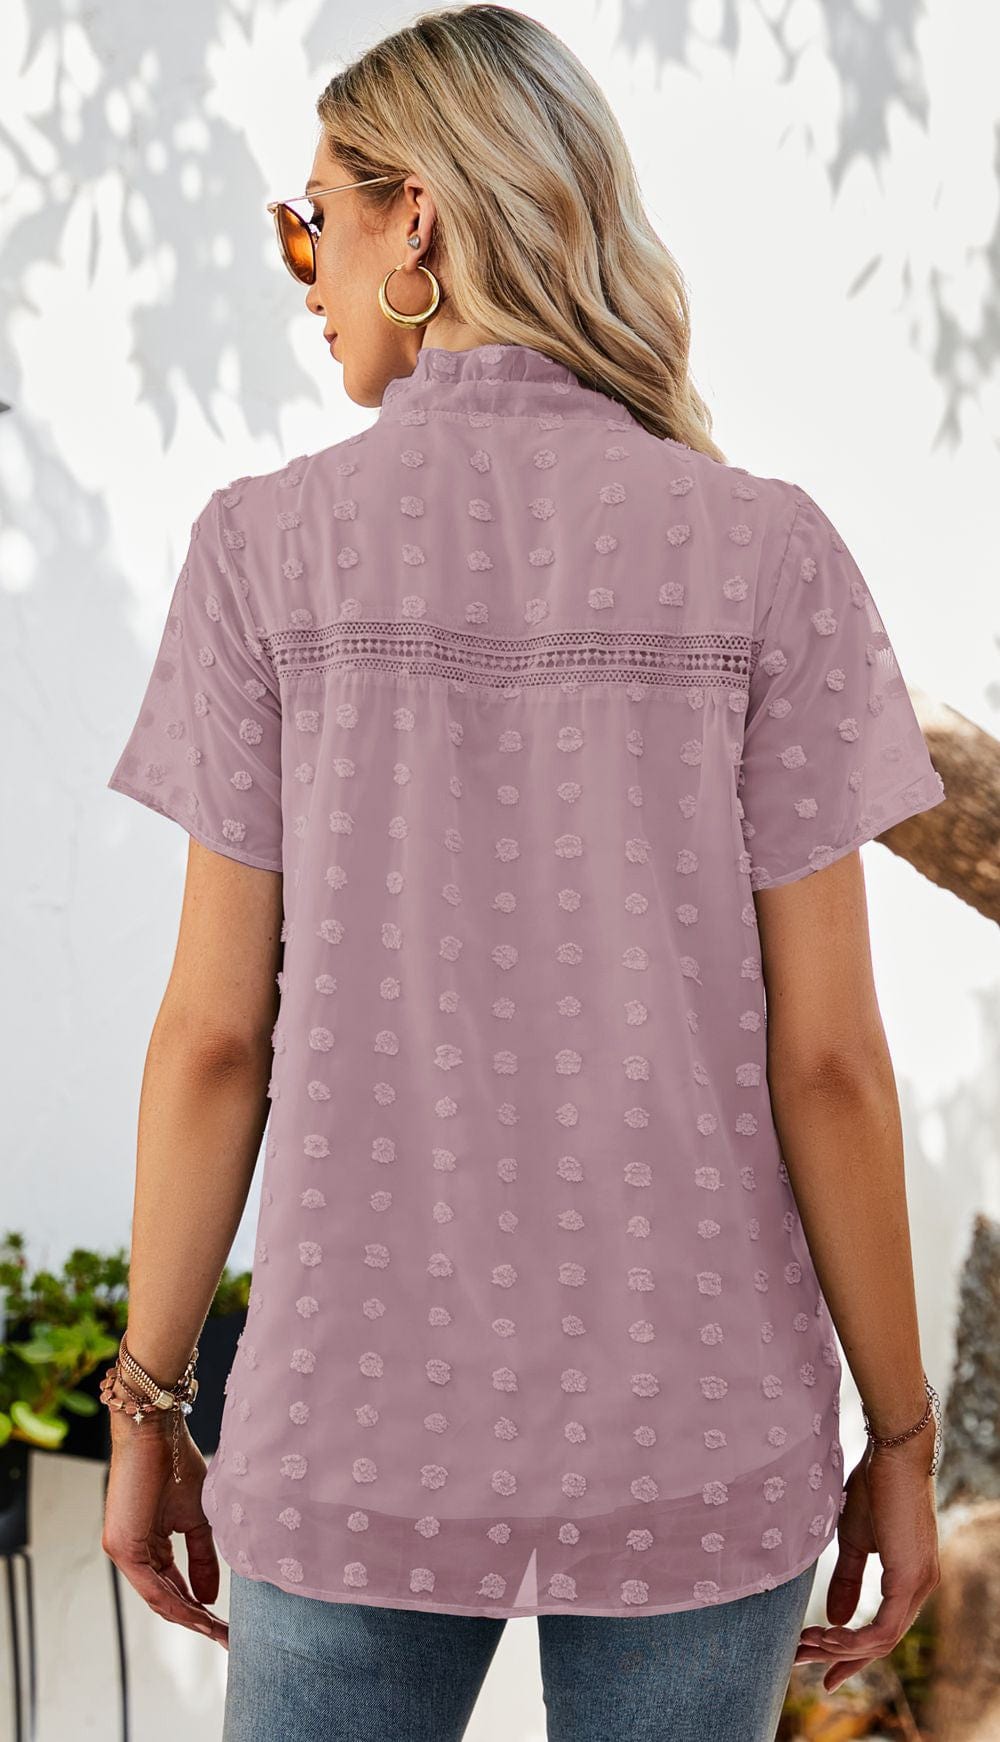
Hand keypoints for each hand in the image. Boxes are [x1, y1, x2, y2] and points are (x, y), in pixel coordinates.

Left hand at [101, 1406, 228, 1648]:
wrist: (156, 1431)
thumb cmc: (176, 1463)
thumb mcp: (198, 1517)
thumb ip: (203, 1556)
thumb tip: (210, 1597)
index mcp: (149, 1545)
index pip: (174, 1587)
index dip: (200, 1609)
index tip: (227, 1625)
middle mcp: (132, 1553)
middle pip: (166, 1599)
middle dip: (197, 1621)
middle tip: (226, 1638)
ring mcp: (124, 1552)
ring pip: (159, 1598)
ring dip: (190, 1618)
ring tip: (218, 1632)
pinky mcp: (122, 1547)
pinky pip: (152, 1586)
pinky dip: (177, 1603)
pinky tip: (200, 1615)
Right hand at [793, 1431, 939, 1691]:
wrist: (892, 1454)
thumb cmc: (874, 1487)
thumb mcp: (854, 1540)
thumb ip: (847, 1580)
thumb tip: (835, 1618)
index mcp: (909, 1579)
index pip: (883, 1630)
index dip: (850, 1652)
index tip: (820, 1665)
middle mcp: (921, 1588)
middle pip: (881, 1643)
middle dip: (839, 1658)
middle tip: (800, 1661)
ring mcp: (919, 1586)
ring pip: (882, 1641)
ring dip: (841, 1649)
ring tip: (805, 1645)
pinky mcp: (910, 1580)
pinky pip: (885, 1629)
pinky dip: (855, 1639)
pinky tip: (827, 1635)